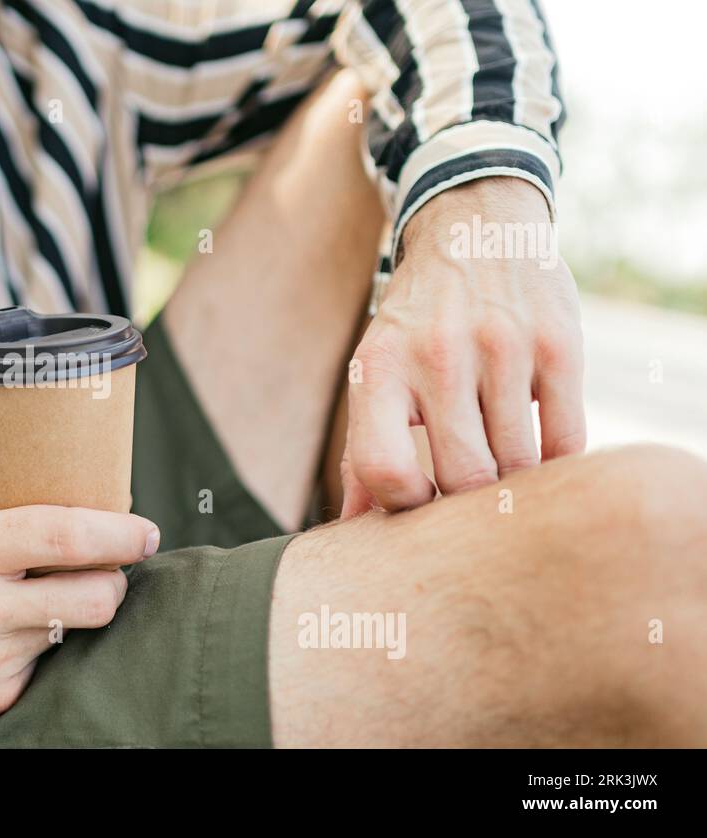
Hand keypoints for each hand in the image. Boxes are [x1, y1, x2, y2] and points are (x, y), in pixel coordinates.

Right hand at [0, 492, 159, 725]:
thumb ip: (18, 506)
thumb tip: (98, 495)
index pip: (65, 536)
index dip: (119, 533)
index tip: (145, 531)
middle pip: (95, 596)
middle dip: (114, 578)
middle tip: (110, 566)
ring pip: (78, 630)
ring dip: (77, 610)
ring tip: (49, 596)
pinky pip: (50, 665)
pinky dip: (45, 645)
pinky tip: (15, 635)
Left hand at [341, 177, 585, 517]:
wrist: (476, 231)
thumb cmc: (417, 326)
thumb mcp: (377, 373)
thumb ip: (363, 453)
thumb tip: (352, 530)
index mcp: (379, 368)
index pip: (381, 467)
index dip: (403, 505)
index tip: (421, 502)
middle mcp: (437, 354)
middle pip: (462, 475)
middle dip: (468, 502)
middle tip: (471, 498)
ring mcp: (502, 346)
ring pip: (518, 463)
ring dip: (514, 484)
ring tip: (503, 474)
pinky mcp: (558, 345)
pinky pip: (565, 440)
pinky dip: (555, 465)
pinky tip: (540, 456)